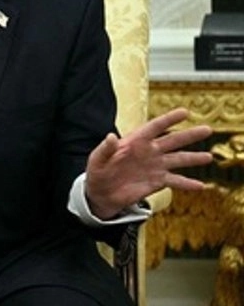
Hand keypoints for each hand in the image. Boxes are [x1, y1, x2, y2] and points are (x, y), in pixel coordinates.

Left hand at [85, 107, 212, 219]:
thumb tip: (111, 136)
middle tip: (207, 129)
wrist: (102, 193)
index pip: (154, 127)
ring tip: (208, 157)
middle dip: (189, 135)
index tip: (185, 112)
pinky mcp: (158, 181)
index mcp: (135, 141)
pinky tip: (201, 185)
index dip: (169, 119)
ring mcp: (155, 166)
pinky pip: (176, 181)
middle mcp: (149, 151)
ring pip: (178, 160)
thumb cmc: (99, 171)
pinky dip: (188, 184)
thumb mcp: (97, 159)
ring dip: (193, 158)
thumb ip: (105, 149)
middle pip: (172, 140)